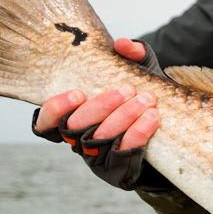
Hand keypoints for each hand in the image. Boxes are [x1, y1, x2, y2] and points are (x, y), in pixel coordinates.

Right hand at [33, 39, 159, 149]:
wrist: (167, 130)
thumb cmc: (140, 97)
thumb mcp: (137, 72)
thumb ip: (131, 55)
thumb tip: (122, 45)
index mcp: (71, 118)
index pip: (45, 121)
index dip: (56, 109)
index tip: (78, 93)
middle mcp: (78, 140)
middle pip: (76, 126)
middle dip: (102, 105)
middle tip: (128, 89)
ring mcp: (97, 157)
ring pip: (102, 138)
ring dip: (124, 116)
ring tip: (146, 99)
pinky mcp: (118, 168)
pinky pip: (124, 152)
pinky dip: (139, 133)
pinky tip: (152, 117)